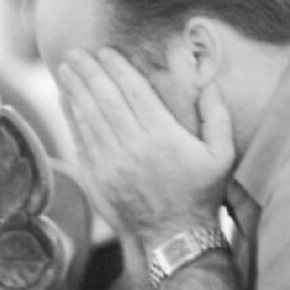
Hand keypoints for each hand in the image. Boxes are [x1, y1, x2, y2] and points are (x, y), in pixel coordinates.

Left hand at [57, 48, 233, 247]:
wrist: (175, 238)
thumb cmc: (202, 193)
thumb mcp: (222, 155)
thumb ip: (218, 117)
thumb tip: (210, 84)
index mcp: (163, 136)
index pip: (134, 91)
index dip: (117, 67)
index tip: (105, 51)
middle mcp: (134, 146)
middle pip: (106, 99)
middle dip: (89, 72)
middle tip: (75, 53)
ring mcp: (113, 163)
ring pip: (89, 117)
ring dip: (75, 90)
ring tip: (66, 69)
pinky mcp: (99, 178)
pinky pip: (82, 140)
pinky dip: (72, 118)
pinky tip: (66, 101)